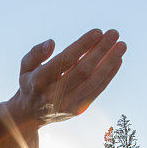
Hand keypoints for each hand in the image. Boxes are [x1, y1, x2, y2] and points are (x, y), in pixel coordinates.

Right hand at [11, 28, 126, 126]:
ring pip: (93, 81)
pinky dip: (109, 75)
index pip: (65, 60)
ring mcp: (66, 104)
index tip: (98, 32)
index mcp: (38, 81)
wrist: (30, 115)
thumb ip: (35, 53)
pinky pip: (97, 91)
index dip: (82, 45)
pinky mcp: (77, 110)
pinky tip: (118, 60)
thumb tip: (51, 43)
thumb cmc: (30, 83)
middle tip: (114, 33)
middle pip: (82, 70)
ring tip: (121, 45)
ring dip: (109, 62)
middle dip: (100, 50)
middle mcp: (53, 95)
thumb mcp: (25, 67)